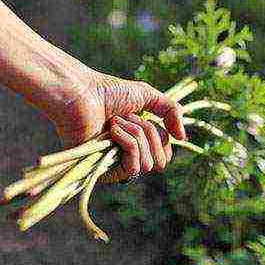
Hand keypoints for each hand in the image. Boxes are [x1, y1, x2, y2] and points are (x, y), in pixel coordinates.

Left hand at [44, 69, 186, 182]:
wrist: (81, 93)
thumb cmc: (107, 92)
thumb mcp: (147, 95)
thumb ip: (171, 111)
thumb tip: (183, 138)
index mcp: (137, 143)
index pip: (165, 154)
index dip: (161, 137)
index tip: (144, 117)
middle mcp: (126, 157)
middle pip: (160, 161)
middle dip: (149, 134)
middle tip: (127, 117)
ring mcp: (114, 166)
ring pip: (148, 164)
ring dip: (136, 136)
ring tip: (116, 121)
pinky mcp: (103, 172)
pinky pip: (133, 169)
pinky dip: (128, 144)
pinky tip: (112, 131)